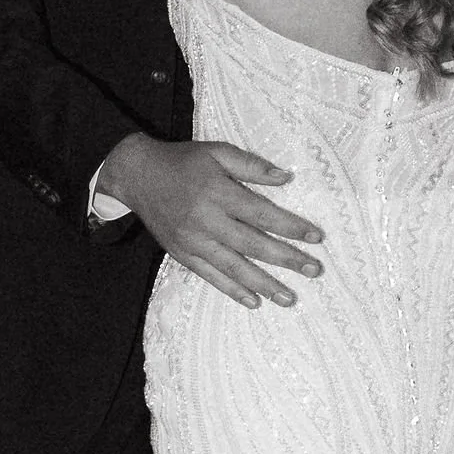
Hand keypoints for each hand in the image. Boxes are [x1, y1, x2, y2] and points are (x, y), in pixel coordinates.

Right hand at [100, 135, 324, 309]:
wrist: (137, 175)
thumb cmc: (183, 161)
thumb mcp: (217, 151)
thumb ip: (251, 165)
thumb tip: (286, 178)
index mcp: (218, 193)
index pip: (262, 214)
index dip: (290, 227)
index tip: (316, 237)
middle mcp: (206, 220)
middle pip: (253, 245)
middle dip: (287, 259)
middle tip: (315, 271)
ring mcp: (193, 241)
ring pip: (234, 267)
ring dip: (265, 284)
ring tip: (290, 298)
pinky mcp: (183, 255)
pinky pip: (211, 277)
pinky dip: (233, 291)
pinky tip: (254, 301)